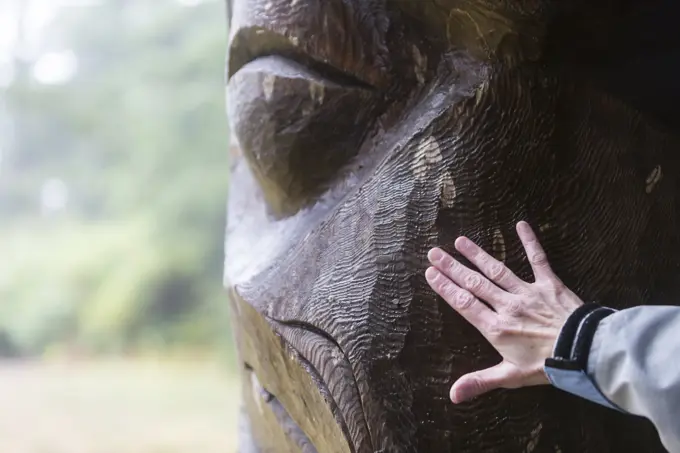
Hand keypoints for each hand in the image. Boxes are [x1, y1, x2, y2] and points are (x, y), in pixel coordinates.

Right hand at [425, 221, 583, 403]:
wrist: (584, 352)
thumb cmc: (546, 366)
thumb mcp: (510, 377)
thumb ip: (479, 382)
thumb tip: (452, 395)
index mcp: (495, 328)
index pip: (464, 304)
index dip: (445, 287)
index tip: (430, 272)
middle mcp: (507, 306)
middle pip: (474, 283)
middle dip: (452, 267)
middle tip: (434, 252)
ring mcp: (527, 292)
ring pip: (497, 270)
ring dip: (477, 254)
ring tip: (460, 240)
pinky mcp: (549, 284)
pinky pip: (537, 260)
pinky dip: (530, 242)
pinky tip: (520, 225)